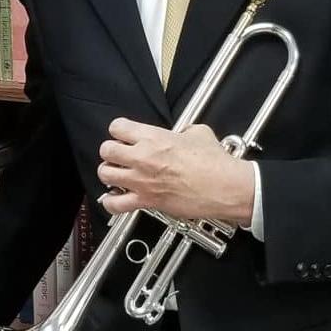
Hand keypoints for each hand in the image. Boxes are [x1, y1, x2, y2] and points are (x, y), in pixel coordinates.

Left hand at [96, 118, 253, 224]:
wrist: (224, 187)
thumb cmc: (215, 162)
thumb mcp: (199, 133)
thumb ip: (183, 131)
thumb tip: (182, 133)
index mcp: (153, 137)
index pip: (117, 127)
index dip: (119, 131)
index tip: (124, 136)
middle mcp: (142, 157)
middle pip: (106, 150)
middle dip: (111, 152)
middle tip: (120, 156)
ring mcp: (141, 180)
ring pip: (105, 174)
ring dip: (109, 174)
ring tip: (118, 175)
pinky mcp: (146, 201)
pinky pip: (115, 204)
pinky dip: (111, 202)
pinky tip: (116, 198)